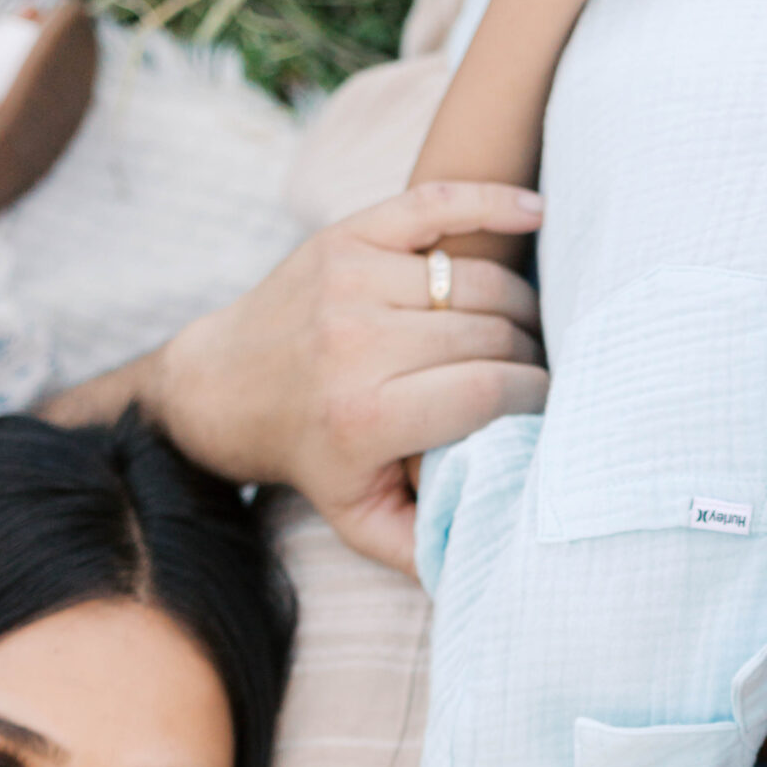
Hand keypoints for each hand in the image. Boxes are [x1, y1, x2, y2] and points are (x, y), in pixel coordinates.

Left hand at [152, 181, 546, 574]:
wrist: (223, 387)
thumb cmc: (311, 457)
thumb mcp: (358, 519)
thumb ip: (424, 549)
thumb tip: (488, 563)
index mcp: (366, 416)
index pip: (489, 394)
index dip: (533, 400)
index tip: (543, 410)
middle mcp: (357, 343)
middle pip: (491, 336)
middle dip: (528, 356)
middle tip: (533, 374)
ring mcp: (352, 280)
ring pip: (479, 282)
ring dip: (517, 305)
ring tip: (522, 330)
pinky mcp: (348, 235)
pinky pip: (437, 204)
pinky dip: (493, 203)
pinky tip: (537, 214)